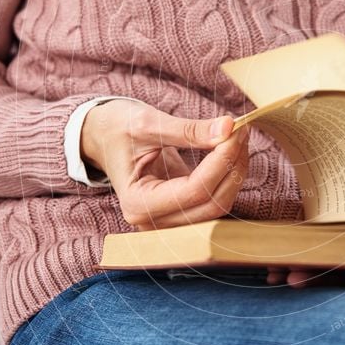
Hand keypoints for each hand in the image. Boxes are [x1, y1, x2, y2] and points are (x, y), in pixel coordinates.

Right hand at [81, 99, 249, 229]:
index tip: (235, 130)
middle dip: (232, 167)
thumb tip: (228, 128)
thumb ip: (189, 130)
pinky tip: (231, 151)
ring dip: (234, 172)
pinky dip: (228, 176)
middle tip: (241, 131)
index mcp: (138, 204)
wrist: (103, 137)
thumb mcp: (148, 123)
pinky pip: (214, 199)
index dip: (221, 161)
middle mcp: (153, 222)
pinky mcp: (181, 212)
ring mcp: (168, 221)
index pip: (195, 190)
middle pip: (211, 204)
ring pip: (218, 205)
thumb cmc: (118, 128)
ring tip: (238, 138)